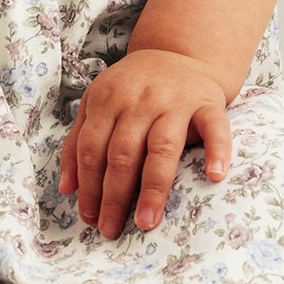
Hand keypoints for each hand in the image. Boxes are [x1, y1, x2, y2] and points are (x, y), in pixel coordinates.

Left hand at [58, 49, 230, 238]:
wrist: (180, 53)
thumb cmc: (135, 88)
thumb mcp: (99, 103)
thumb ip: (79, 140)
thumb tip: (66, 189)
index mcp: (109, 99)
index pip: (92, 148)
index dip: (88, 185)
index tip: (89, 217)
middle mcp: (141, 99)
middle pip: (123, 152)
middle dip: (114, 195)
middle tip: (111, 229)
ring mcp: (176, 101)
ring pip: (162, 147)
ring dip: (152, 188)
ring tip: (146, 222)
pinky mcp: (208, 103)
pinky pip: (216, 127)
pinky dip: (217, 151)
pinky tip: (214, 176)